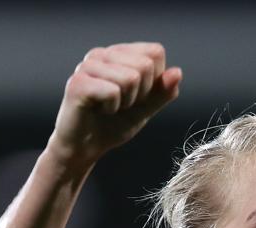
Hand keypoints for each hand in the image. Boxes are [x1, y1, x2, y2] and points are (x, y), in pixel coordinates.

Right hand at [47, 42, 182, 166]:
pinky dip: (112, 108)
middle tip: (122, 104)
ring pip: (131, 78)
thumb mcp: (146, 107)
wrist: (85, 148)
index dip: (154, 80)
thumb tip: (177, 72)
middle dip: (141, 93)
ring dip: (126, 102)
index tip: (137, 96)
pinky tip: (98, 110)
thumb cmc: (113, 124)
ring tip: (109, 107)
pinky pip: (113, 92)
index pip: (155, 52)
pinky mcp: (77, 83)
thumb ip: (163, 91)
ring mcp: (88, 66)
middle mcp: (102, 54)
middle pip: (145, 64)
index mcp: (119, 54)